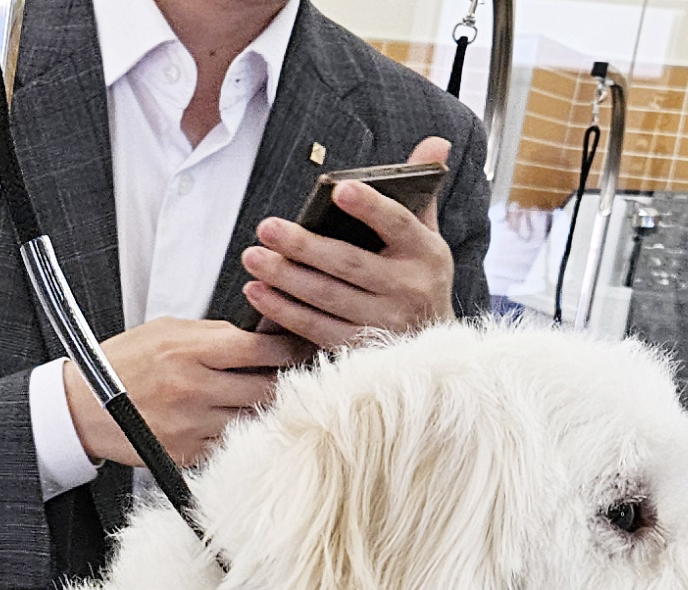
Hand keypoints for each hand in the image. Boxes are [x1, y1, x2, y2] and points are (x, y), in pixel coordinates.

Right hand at [62, 317, 303, 467]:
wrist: (82, 407)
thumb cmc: (122, 363)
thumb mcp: (166, 330)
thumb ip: (214, 333)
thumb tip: (261, 335)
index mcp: (189, 352)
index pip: (261, 350)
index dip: (288, 348)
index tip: (298, 348)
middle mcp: (192, 390)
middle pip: (265, 389)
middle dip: (283, 381)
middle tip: (293, 375)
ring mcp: (190, 426)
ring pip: (252, 420)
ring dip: (262, 410)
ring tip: (263, 398)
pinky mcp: (184, 453)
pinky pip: (229, 444)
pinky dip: (237, 433)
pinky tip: (231, 420)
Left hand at [236, 134, 457, 350]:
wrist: (430, 344)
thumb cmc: (417, 277)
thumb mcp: (426, 235)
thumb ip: (423, 187)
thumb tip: (434, 141)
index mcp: (425, 253)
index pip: (398, 224)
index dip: (370, 207)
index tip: (339, 190)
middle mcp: (409, 289)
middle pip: (350, 264)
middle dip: (304, 245)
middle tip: (266, 227)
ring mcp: (385, 322)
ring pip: (327, 298)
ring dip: (285, 278)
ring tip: (253, 257)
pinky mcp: (361, 349)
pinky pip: (316, 329)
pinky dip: (284, 312)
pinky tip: (257, 292)